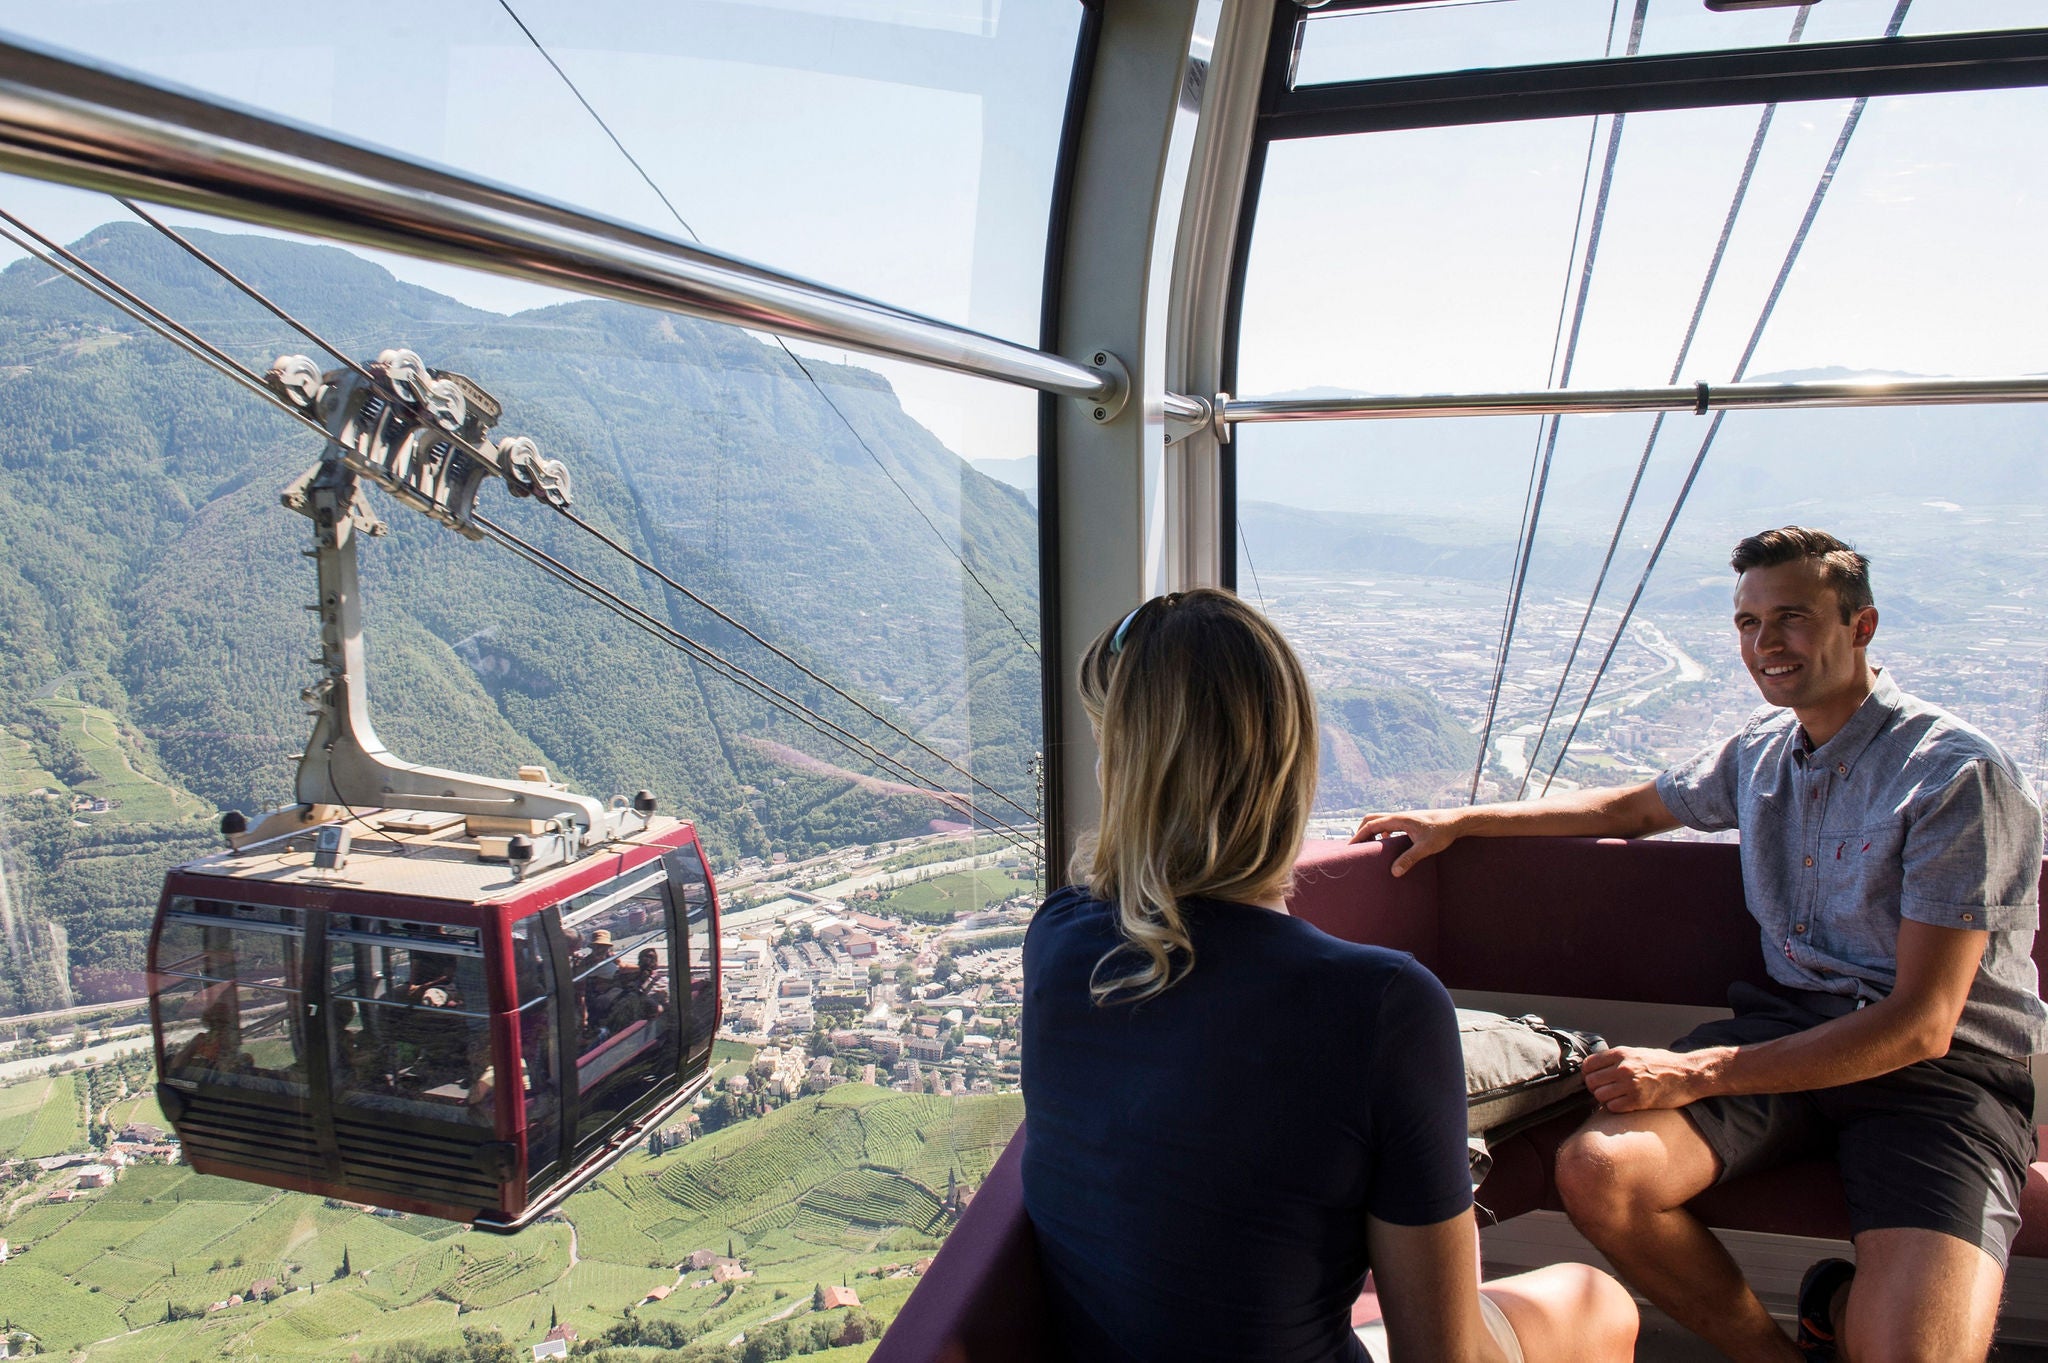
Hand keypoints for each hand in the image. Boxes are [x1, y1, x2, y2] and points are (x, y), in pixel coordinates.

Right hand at [1351, 810, 1463, 875]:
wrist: (1457, 821)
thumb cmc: (1442, 831)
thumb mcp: (1426, 847)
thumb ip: (1409, 859)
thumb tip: (1394, 872)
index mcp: (1399, 819)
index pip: (1371, 825)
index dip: (1359, 836)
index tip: (1350, 848)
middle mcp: (1398, 816)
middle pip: (1371, 820)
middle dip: (1361, 832)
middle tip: (1356, 847)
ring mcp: (1404, 818)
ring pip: (1380, 821)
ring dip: (1371, 832)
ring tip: (1368, 847)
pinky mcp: (1409, 822)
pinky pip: (1389, 825)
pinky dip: (1382, 832)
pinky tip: (1387, 843)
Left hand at [1581, 1046, 1724, 1111]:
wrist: (1688, 1075)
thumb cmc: (1663, 1064)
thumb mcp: (1638, 1053)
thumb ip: (1617, 1058)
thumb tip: (1597, 1066)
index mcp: (1622, 1053)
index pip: (1589, 1064)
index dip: (1587, 1073)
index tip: (1593, 1078)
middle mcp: (1623, 1068)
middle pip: (1591, 1081)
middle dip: (1594, 1087)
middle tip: (1603, 1089)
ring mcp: (1631, 1085)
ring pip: (1600, 1096)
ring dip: (1604, 1099)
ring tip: (1614, 1097)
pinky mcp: (1639, 1101)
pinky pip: (1613, 1107)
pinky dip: (1614, 1107)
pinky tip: (1623, 1103)